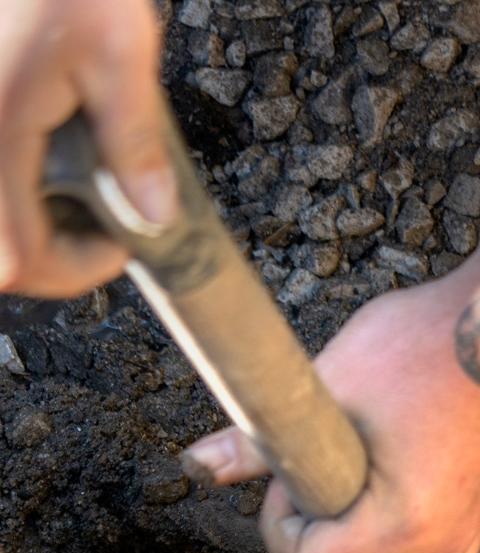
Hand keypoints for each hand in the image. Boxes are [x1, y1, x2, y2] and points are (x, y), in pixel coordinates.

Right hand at [0, 0, 175, 297]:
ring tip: (83, 194)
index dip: (71, 271)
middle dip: (50, 256)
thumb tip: (157, 217)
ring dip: (31, 226)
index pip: (17, 256)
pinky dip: (18, 192)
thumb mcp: (119, 48)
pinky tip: (54, 164)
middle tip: (103, 225)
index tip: (119, 245)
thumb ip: (134, 138)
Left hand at [183, 164, 479, 552]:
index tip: (285, 485)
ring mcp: (462, 543)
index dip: (280, 530)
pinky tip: (381, 536)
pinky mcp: (475, 530)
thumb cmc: (421, 346)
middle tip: (303, 508)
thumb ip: (259, 439)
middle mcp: (437, 549)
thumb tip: (197, 463)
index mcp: (402, 523)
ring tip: (337, 528)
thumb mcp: (327, 384)